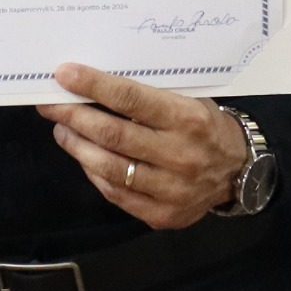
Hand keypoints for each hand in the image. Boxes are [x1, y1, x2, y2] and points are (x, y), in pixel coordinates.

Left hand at [36, 63, 247, 229]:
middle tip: (51, 104)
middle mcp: (181, 155)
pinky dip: (94, 173)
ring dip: (77, 146)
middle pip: (113, 135)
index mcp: (188, 119)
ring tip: (62, 129)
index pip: (131, 99)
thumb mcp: (190, 101)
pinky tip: (84, 156)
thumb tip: (96, 84)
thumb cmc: (207, 127)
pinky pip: (117, 194)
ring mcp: (172, 190)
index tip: (64, 75)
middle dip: (74, 116)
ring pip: (109, 167)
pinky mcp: (163, 215)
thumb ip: (150, 96)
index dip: (93, 86)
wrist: (240, 172)